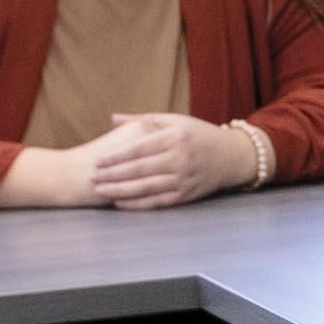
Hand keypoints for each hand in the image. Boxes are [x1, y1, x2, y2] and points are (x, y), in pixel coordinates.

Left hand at [81, 113, 254, 210]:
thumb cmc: (199, 135)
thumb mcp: (175, 120)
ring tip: (101, 190)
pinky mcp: (186, 195)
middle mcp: (180, 158)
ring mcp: (184, 179)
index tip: (97, 160)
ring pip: (146, 187)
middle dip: (113, 174)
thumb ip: (143, 120)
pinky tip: (120, 203)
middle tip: (92, 177)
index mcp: (175, 137)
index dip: (116, 156)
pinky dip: (137, 204)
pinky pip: (157, 202)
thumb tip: (113, 119)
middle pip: (140, 169)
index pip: (139, 148)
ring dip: (120, 190)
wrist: (231, 156)